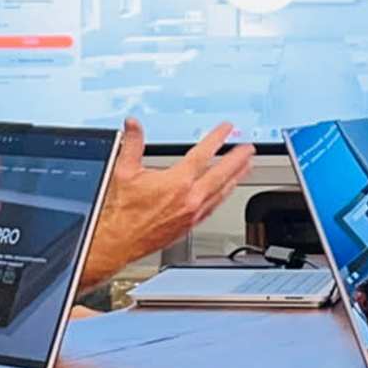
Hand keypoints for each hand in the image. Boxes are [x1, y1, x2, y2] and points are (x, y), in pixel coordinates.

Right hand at [83, 118, 256, 281]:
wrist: (118, 242)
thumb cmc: (120, 212)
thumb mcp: (124, 171)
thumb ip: (132, 144)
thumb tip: (133, 125)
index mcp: (177, 182)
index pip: (203, 155)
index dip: (217, 139)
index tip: (227, 129)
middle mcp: (189, 199)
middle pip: (221, 174)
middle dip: (237, 159)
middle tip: (249, 149)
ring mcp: (192, 214)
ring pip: (221, 192)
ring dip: (236, 177)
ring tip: (247, 167)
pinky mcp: (190, 225)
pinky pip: (214, 207)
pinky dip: (223, 196)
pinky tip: (226, 191)